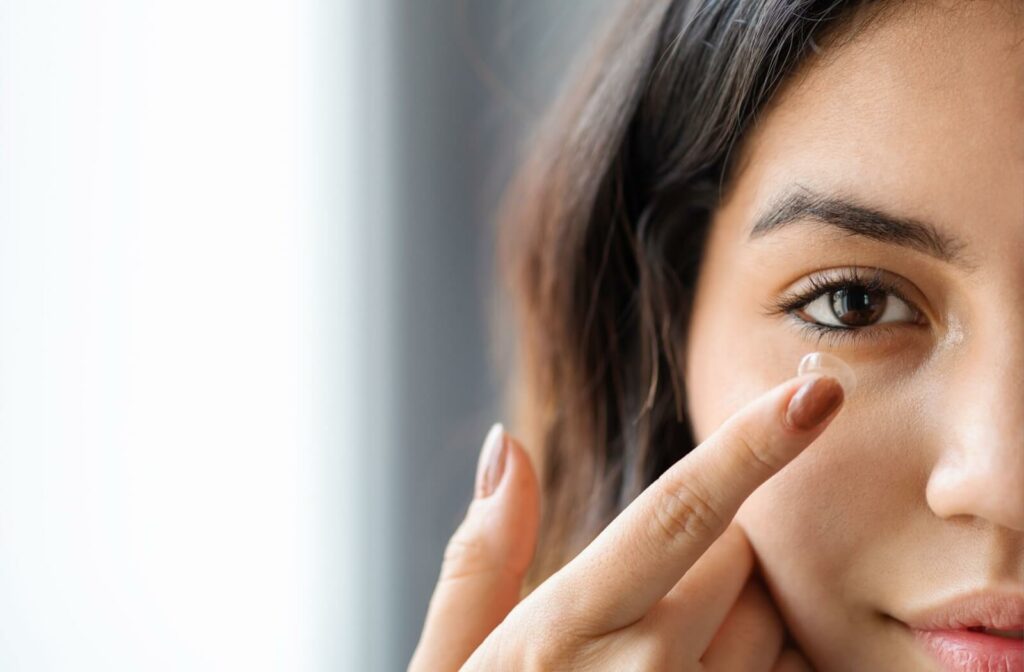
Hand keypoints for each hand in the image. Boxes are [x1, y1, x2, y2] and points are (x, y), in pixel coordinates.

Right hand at [409, 371, 844, 670]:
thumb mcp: (445, 667)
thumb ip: (476, 556)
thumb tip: (503, 446)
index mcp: (564, 630)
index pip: (678, 512)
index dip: (754, 444)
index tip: (817, 392)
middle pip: (738, 556)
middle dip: (712, 550)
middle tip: (646, 597)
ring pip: (773, 624)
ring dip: (742, 614)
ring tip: (665, 658)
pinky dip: (762, 666)